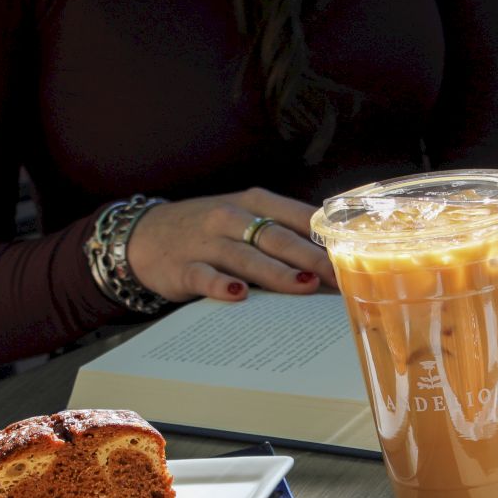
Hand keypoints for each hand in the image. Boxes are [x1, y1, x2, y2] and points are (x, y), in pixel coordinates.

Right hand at [126, 187, 337, 303]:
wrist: (144, 235)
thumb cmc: (208, 231)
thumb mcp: (244, 218)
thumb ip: (282, 232)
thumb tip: (332, 262)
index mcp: (254, 202)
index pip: (297, 217)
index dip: (325, 239)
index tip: (353, 258)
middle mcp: (232, 217)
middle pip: (278, 238)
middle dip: (312, 259)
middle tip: (341, 279)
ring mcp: (206, 242)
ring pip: (247, 257)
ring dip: (278, 273)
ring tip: (305, 287)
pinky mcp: (183, 266)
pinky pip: (205, 276)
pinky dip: (221, 285)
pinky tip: (239, 295)